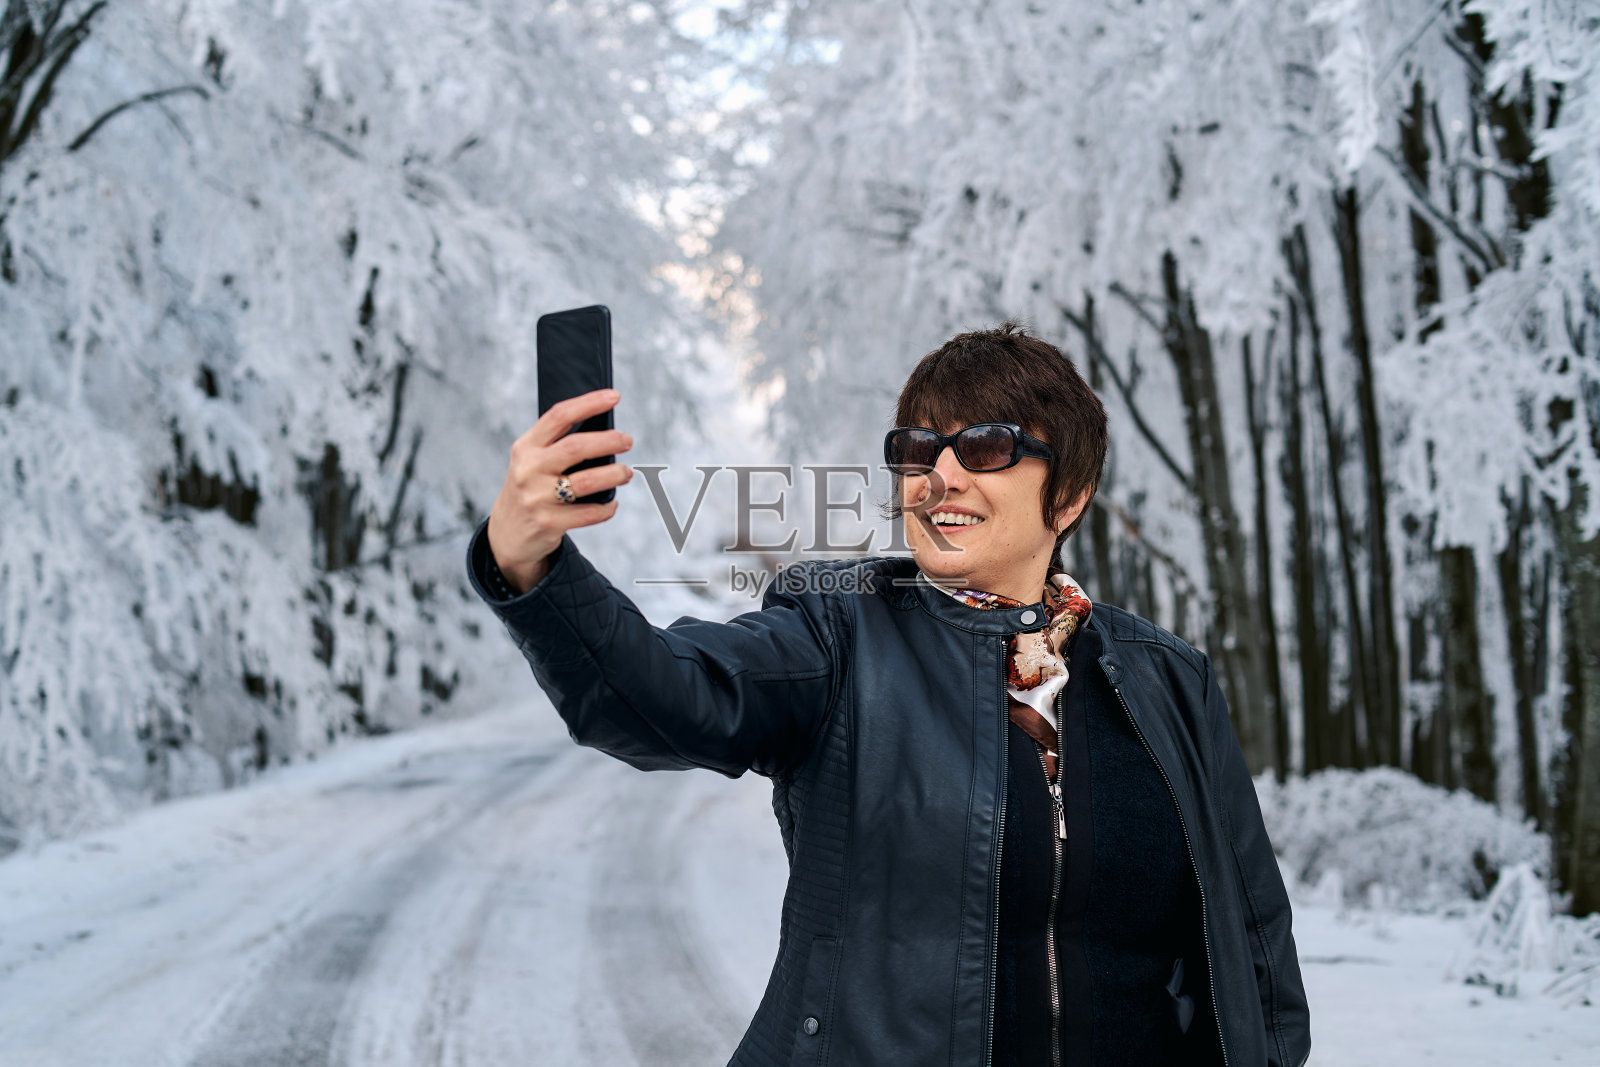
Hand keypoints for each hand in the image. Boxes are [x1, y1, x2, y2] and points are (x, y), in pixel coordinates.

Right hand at [486, 388, 633, 592]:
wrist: (506, 533)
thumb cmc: (530, 488)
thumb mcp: (532, 460)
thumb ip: (557, 444)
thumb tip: (605, 429)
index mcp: (526, 447)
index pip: (559, 416)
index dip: (589, 403)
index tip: (614, 396)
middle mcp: (529, 469)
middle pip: (576, 447)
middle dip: (609, 441)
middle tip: (627, 441)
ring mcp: (536, 497)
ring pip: (586, 481)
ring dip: (614, 474)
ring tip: (626, 473)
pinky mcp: (548, 523)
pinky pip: (588, 513)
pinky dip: (606, 508)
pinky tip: (612, 504)